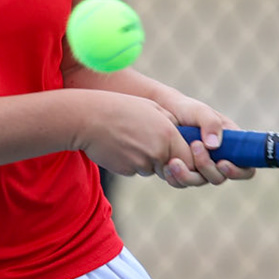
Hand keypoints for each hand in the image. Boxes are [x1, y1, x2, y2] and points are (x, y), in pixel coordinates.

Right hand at [76, 92, 194, 178]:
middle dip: (167, 163)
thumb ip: (172, 123)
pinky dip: (131, 161)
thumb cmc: (120, 108)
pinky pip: (135, 169)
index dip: (187, 160)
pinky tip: (120, 145)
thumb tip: (182, 136)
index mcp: (168, 135)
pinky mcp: (127, 170)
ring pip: (152, 169)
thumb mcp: (152, 107)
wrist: (88, 118)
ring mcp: (141, 164)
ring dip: (146, 160)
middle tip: (149, 144)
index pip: (190, 160)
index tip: (179, 154)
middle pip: (172, 169)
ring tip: (130, 138)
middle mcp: (158, 152)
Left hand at [165, 97, 256, 187]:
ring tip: (175, 160)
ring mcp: (199, 167)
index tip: (222, 163)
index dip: (238, 171)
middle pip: (219, 177)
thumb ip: (210, 123)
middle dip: (207, 167)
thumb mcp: (200, 111)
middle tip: (195, 145)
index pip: (245, 167)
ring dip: (188, 175)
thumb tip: (214, 146)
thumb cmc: (186, 109)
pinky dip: (175, 177)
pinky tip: (167, 165)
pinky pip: (181, 182)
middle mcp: (216, 159)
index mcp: (231, 146)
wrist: (161, 110)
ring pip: (198, 182)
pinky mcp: (183, 171)